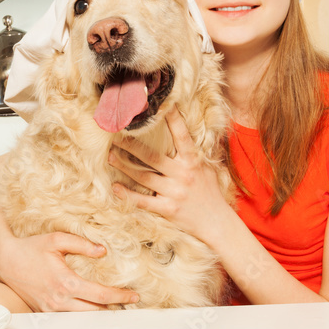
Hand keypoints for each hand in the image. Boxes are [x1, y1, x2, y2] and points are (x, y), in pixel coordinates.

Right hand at [0, 232, 139, 311]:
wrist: (6, 260)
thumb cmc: (31, 247)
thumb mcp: (57, 239)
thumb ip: (82, 244)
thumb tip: (103, 251)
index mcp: (66, 282)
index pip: (100, 295)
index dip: (120, 296)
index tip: (134, 295)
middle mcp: (60, 300)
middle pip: (95, 312)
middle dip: (114, 308)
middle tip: (129, 303)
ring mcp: (51, 308)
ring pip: (82, 318)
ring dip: (99, 313)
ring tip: (114, 306)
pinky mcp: (44, 311)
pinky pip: (68, 317)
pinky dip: (82, 314)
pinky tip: (91, 308)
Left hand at [108, 109, 232, 244]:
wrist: (217, 222)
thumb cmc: (210, 192)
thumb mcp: (208, 168)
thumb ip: (197, 151)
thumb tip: (190, 130)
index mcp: (193, 161)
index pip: (181, 136)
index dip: (172, 119)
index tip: (161, 105)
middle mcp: (183, 174)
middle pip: (153, 157)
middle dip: (132, 146)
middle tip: (116, 136)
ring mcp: (175, 192)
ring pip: (144, 177)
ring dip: (125, 166)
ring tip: (111, 156)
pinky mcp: (168, 208)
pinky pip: (144, 201)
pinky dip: (128, 195)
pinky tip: (116, 187)